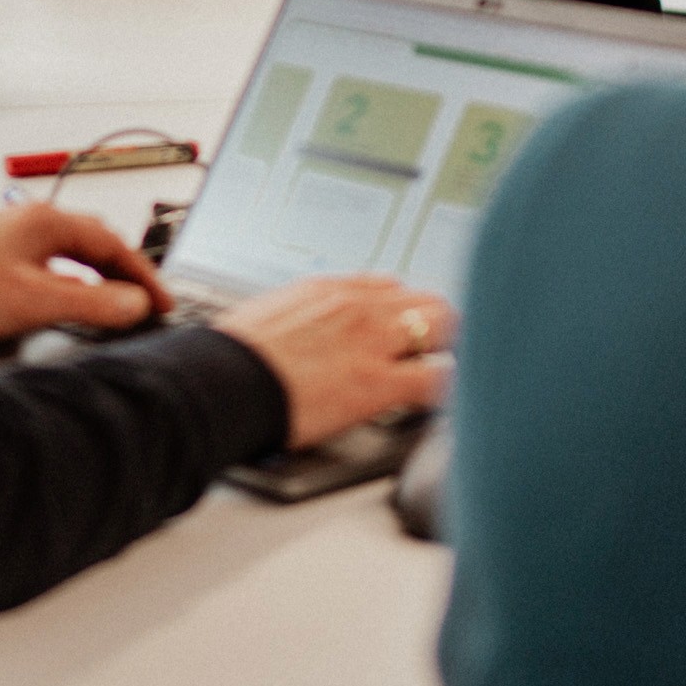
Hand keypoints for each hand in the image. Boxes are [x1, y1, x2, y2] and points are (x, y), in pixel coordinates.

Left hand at [0, 203, 173, 340]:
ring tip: (117, 309)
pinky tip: (70, 307)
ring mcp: (14, 239)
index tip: (163, 301)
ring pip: (72, 256)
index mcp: (46, 222)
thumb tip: (134, 304)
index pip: (112, 243)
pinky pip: (50, 266)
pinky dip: (72, 285)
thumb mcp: (34, 302)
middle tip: (147, 305)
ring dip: (98, 281)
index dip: (143, 275)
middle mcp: (32, 223)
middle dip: (125, 274)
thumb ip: (91, 303)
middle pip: (95, 245)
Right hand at [215, 274, 454, 447]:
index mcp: (330, 290)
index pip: (388, 287)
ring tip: (460, 367)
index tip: (410, 322)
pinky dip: (448, 388)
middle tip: (446, 347)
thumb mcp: (269, 314)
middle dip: (439, 324)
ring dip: (452, 348)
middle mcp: (359, 307)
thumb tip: (300, 324)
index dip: (405, 308)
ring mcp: (373, 343)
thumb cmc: (235, 353)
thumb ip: (299, 314)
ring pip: (442, 328)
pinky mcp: (378, 383)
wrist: (225, 379)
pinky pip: (435, 380)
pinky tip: (453, 399)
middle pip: (425, 301)